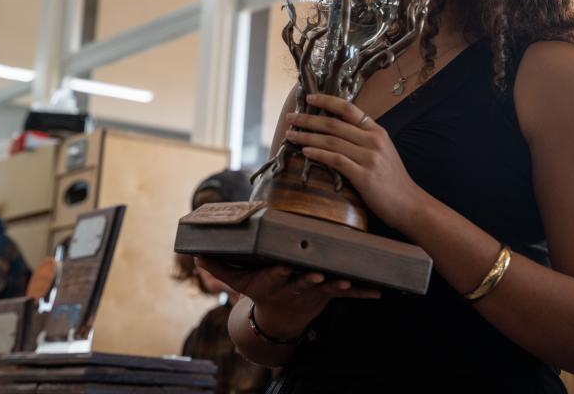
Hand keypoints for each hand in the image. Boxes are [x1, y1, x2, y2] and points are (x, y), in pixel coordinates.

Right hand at [196, 257, 378, 338]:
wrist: (280, 320)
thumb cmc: (260, 289)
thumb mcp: (238, 281)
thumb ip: (219, 268)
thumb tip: (195, 254)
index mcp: (271, 282)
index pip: (272, 277)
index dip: (276, 274)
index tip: (281, 268)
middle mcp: (292, 287)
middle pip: (301, 283)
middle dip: (309, 278)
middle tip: (317, 272)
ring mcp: (312, 292)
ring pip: (326, 288)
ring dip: (338, 285)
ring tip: (349, 281)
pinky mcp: (328, 293)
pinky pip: (347, 293)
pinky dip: (362, 291)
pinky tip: (377, 289)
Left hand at [285, 93, 425, 232]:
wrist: (409, 204)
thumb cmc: (392, 180)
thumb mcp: (382, 151)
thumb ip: (363, 139)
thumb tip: (336, 131)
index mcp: (377, 131)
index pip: (349, 109)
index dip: (327, 101)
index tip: (309, 98)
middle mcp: (373, 140)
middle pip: (334, 124)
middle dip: (308, 119)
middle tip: (291, 118)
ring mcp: (369, 157)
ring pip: (331, 141)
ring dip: (307, 137)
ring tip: (291, 135)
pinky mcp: (363, 176)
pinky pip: (336, 160)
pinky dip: (318, 154)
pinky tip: (305, 152)